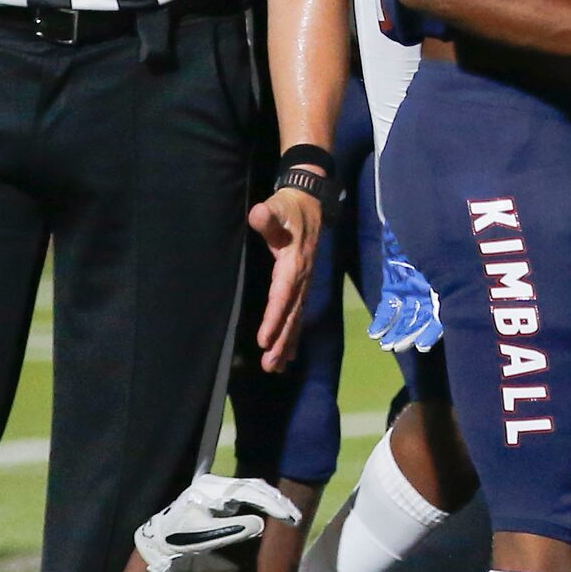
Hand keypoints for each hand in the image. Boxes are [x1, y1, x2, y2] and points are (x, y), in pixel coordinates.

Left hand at [135, 473, 303, 571]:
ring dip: (271, 500)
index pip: (249, 492)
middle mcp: (213, 484)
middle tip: (295, 518)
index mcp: (209, 491)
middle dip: (276, 501)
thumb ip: (234, 531)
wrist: (155, 546)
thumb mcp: (206, 541)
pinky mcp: (216, 496)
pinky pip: (244, 492)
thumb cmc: (178, 545)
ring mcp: (214, 488)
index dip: (272, 505)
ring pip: (251, 487)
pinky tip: (272, 510)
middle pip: (253, 486)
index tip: (290, 518)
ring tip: (288, 514)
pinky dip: (261, 500)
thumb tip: (262, 523)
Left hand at [246, 184, 322, 372]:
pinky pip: (298, 313)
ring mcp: (304, 283)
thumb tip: (260, 215)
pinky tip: (288, 354)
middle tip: (270, 364)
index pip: (283, 294)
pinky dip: (293, 334)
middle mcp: (302, 278)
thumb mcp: (278, 206)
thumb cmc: (289, 207)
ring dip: (286, 343)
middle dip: (282, 340)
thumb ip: (269, 215)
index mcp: (294, 262)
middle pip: (292, 313)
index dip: (274, 317)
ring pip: (296, 318)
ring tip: (276, 367)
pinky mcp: (302, 285)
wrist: (311, 204)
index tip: (264, 339)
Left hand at [366, 219, 442, 353]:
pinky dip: (382, 321)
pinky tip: (375, 333)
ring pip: (404, 318)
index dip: (431, 331)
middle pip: (421, 320)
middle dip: (410, 335)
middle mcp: (429, 291)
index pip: (441, 315)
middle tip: (399, 347)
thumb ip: (442, 267)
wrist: (414, 214)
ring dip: (396, 332)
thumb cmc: (433, 228)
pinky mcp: (393, 287)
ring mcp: (410, 290)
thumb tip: (450, 288)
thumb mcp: (439, 248)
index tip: (422, 345)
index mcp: (445, 284)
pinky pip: (388, 308)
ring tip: (387, 345)